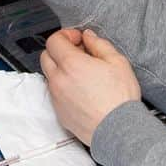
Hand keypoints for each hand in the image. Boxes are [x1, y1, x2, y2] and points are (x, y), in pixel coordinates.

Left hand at [41, 28, 141, 146]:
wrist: (117, 130)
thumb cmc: (119, 98)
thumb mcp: (118, 62)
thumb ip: (99, 44)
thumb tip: (88, 37)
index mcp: (71, 64)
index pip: (54, 40)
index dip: (66, 35)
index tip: (78, 39)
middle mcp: (58, 80)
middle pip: (46, 56)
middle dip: (60, 50)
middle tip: (79, 53)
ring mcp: (56, 97)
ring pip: (49, 75)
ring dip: (60, 69)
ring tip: (82, 74)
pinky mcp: (59, 112)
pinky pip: (54, 93)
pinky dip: (63, 86)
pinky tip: (81, 90)